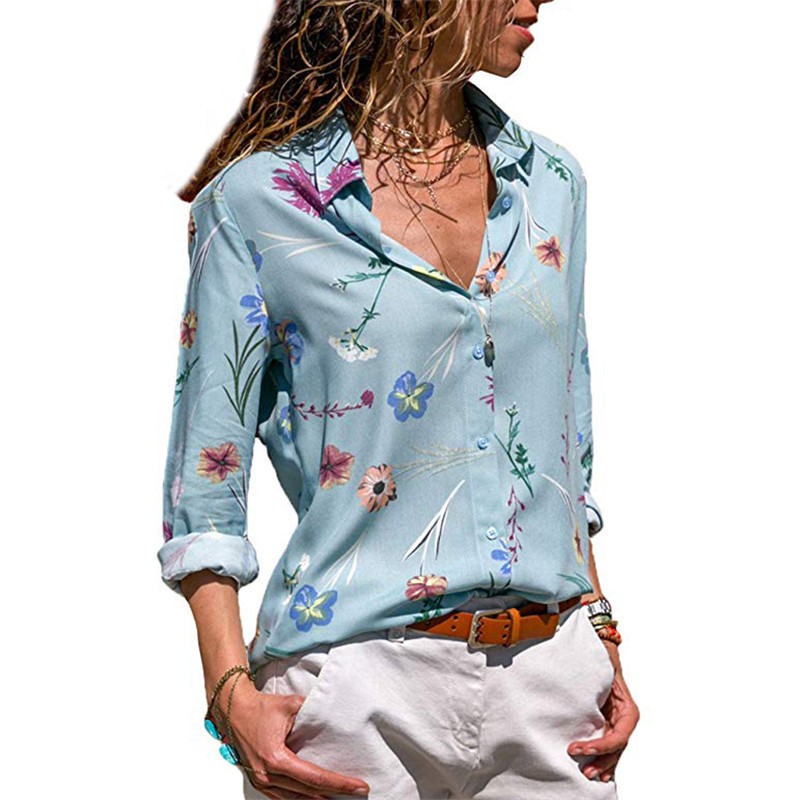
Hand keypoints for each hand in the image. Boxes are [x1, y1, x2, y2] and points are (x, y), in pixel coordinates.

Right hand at [213, 679, 369, 798]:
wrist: (233, 709)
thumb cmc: (260, 707)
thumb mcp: (291, 704)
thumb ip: (312, 712)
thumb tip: (332, 717)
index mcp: (277, 759)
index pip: (315, 777)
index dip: (340, 783)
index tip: (359, 786)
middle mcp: (268, 775)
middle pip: (308, 792)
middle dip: (335, 793)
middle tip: (357, 791)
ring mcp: (261, 781)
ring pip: (295, 799)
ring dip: (317, 799)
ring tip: (339, 796)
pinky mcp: (258, 780)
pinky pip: (282, 797)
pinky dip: (300, 797)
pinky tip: (313, 796)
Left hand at [568, 641, 639, 782]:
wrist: (599, 651)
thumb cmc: (600, 660)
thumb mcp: (601, 672)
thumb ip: (598, 684)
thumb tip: (583, 691)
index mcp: (628, 710)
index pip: (619, 735)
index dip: (603, 746)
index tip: (583, 748)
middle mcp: (624, 720)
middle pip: (616, 747)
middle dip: (601, 760)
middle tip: (585, 770)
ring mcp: (616, 723)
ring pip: (613, 750)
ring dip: (602, 763)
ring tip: (588, 774)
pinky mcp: (606, 724)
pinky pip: (607, 744)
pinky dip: (603, 758)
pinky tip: (598, 771)